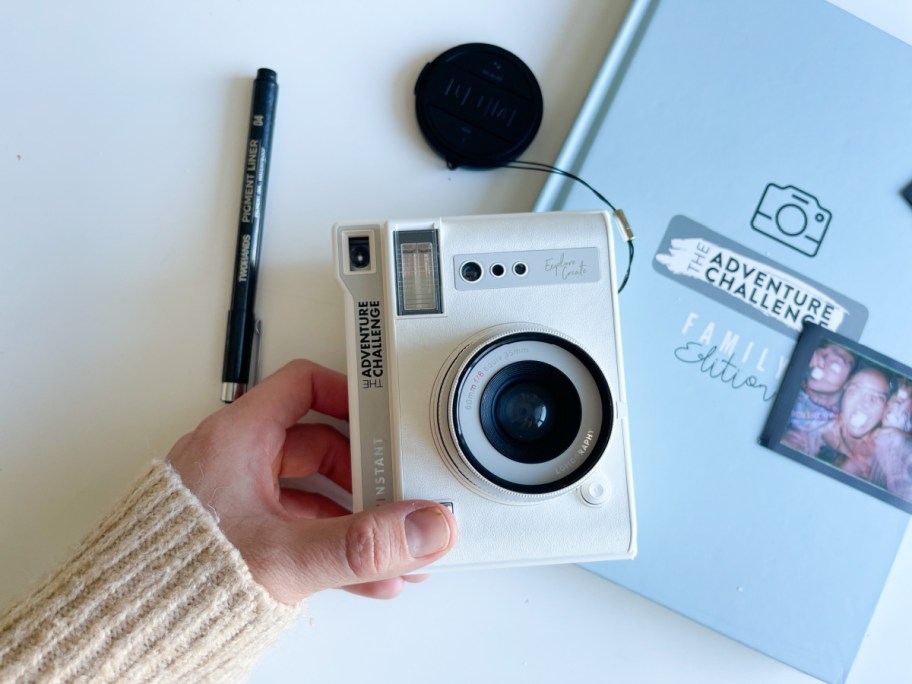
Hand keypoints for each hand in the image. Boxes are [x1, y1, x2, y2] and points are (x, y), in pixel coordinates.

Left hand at [167, 360, 456, 604]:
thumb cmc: (169, 574)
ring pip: (315, 493)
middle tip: (399, 488)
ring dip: (358, 518)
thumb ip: (361, 544)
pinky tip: (366, 574)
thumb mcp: (283, 555)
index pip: (303, 385)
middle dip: (367, 473)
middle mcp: (236, 463)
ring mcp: (239, 502)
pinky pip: (301, 529)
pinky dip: (336, 546)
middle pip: (321, 444)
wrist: (122, 629)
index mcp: (237, 439)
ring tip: (392, 543)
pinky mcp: (241, 538)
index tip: (385, 413)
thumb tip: (419, 529)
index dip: (348, 393)